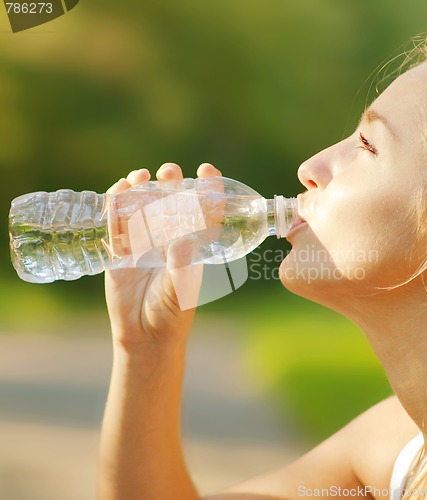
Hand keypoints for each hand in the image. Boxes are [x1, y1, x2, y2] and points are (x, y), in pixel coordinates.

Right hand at [104, 163, 221, 351]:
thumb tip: (182, 241)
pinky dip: (117, 204)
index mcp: (191, 245)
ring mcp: (144, 242)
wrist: (143, 334)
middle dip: (171, 182)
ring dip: (142, 188)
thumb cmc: (171, 314)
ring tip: (141, 176)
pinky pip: (118, 221)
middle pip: (171, 201)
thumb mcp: (182, 291)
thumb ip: (183, 267)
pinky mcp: (120, 249)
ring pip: (143, 206)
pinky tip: (119, 190)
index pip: (202, 211)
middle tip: (169, 172)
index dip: (207, 189)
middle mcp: (169, 239)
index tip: (206, 170)